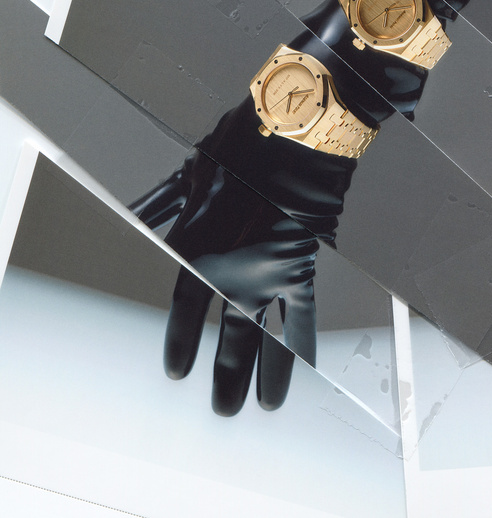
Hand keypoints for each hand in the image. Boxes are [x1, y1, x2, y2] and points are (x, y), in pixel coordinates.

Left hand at [130, 96, 358, 413]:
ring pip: (266, 338)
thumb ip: (162, 205)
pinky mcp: (303, 264)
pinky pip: (305, 312)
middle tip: (222, 407)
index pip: (186, 309)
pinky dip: (305, 341)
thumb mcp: (188, 174)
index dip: (182, 343)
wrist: (295, 132)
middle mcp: (232, 270)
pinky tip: (305, 366)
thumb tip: (137, 218)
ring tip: (260, 406)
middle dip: (224, 376)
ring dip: (263, 375)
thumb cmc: (241, 144)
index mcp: (198, 246)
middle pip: (227, 338)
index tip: (178, 370)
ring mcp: (271, 272)